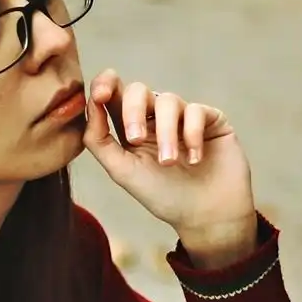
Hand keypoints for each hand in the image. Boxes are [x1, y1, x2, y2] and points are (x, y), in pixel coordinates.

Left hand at [81, 69, 256, 251]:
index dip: (105, 85)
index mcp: (132, 127)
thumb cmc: (164, 196)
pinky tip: (195, 159)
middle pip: (138, 91)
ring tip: (168, 162)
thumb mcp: (122, 171)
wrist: (207, 216)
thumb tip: (90, 105)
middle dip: (133, 111)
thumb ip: (99, 140)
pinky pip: (196, 111)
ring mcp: (184, 116)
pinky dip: (192, 134)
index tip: (99, 96)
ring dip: (165, 132)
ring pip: (168, 101)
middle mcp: (157, 118)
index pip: (115, 95)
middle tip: (136, 140)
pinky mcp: (211, 119)